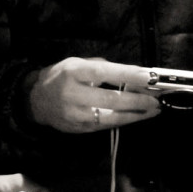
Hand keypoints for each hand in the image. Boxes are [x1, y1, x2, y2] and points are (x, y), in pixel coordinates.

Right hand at [28, 57, 161, 132]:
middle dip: (138, 100)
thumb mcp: (76, 63)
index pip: (106, 73)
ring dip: (136, 114)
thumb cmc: (60, 77)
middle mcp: (73, 93)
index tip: (150, 77)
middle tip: (156, 99)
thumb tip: (129, 74)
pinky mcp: (79, 128)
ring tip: (153, 110)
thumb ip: (100, 67)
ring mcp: (76, 114)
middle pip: (111, 99)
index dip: (129, 75)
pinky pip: (105, 126)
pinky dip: (123, 121)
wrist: (35, 100)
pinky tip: (136, 116)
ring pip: (111, 117)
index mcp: (73, 72)